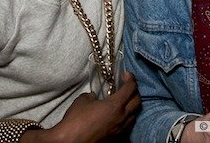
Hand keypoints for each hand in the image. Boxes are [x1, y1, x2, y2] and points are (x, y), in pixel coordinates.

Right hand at [23, 72, 139, 142]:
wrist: (71, 142)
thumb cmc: (76, 120)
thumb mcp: (82, 101)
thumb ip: (91, 96)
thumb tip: (94, 97)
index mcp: (115, 105)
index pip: (131, 88)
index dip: (130, 78)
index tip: (125, 74)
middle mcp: (122, 117)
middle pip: (138, 100)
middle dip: (134, 91)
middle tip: (126, 86)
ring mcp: (120, 128)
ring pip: (134, 114)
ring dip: (132, 104)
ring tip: (124, 100)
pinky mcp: (116, 137)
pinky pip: (127, 124)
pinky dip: (127, 116)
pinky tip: (117, 114)